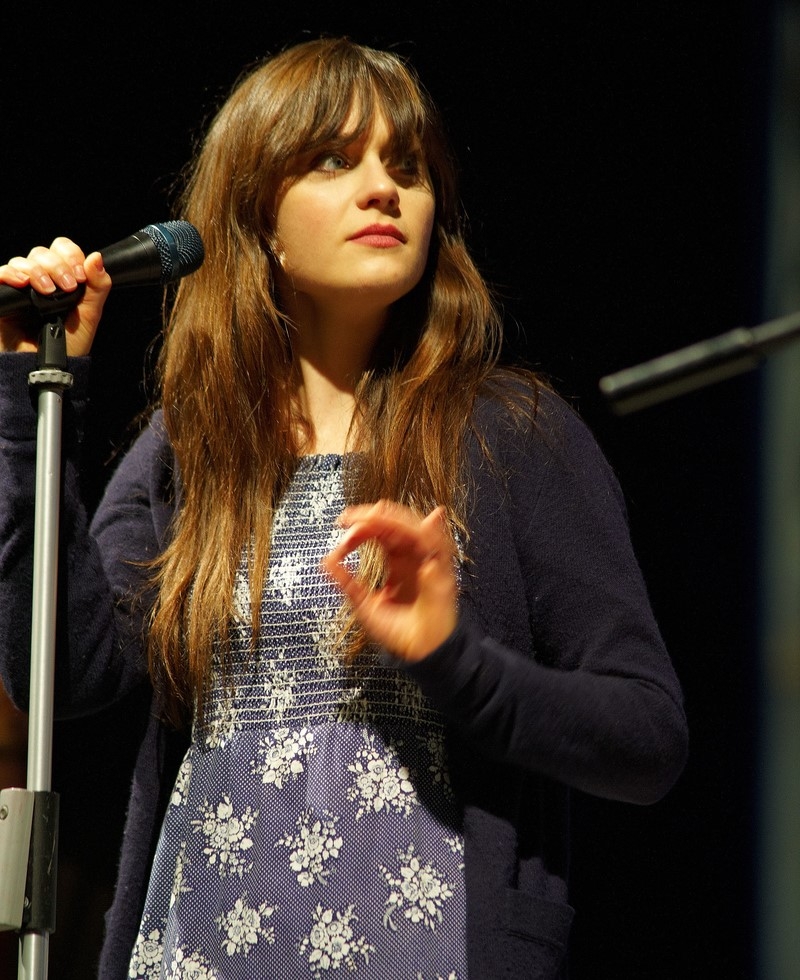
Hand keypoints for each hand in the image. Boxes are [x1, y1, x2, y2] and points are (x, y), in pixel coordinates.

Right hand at [0, 238, 111, 354]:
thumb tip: (96, 258)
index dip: (71, 256)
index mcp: (62, 279)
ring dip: (36, 271)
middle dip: (56, 266)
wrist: (50, 369)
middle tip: (67, 287)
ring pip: (21, 261)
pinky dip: (10, 274)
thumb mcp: (90, 315)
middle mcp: (40, 279)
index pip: (62, 250)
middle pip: (41, 252)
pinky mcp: (4, 297)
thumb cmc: (69, 345)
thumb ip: (98, 287)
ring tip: (47, 291)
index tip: (80, 276)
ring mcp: (20, 287)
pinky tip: (22, 283)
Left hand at [321, 501, 457, 661]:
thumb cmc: (398, 632)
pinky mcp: (443, 573)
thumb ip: (346, 581)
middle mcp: (414, 558)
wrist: (419, 654)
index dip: (362, 526)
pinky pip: (439, 546)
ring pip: (417, 528)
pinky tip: (414, 524)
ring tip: (374, 515)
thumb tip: (326, 560)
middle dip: (374, 516)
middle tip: (351, 517)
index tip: (341, 527)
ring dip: (396, 519)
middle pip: (398, 523)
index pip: (382, 532)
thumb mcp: (364, 605)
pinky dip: (429, 533)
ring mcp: (428, 563)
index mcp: (398, 562)